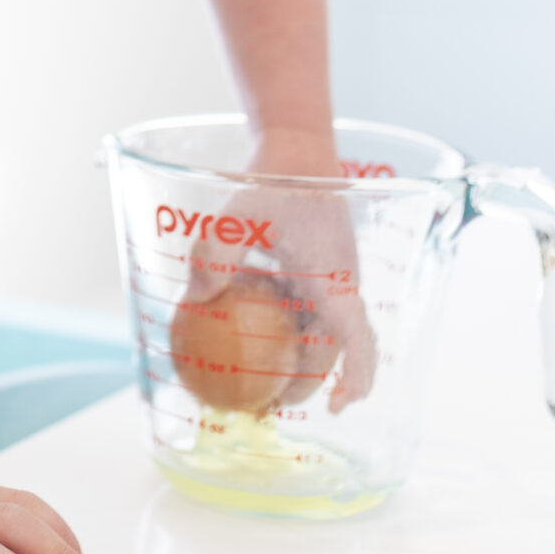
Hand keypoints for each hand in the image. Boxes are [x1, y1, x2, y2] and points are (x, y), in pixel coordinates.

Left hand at [165, 132, 378, 416]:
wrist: (297, 144)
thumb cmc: (276, 177)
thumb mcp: (237, 216)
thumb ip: (213, 256)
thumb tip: (194, 299)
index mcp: (334, 281)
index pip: (360, 342)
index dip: (357, 380)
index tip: (339, 409)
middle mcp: (339, 284)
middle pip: (333, 348)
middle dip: (308, 383)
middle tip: (267, 402)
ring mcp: (330, 275)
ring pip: (320, 330)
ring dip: (297, 357)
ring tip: (257, 377)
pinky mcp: (316, 266)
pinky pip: (305, 306)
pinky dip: (284, 326)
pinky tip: (246, 326)